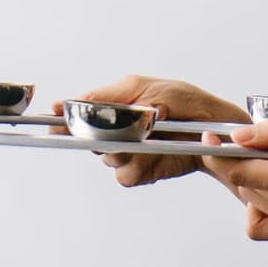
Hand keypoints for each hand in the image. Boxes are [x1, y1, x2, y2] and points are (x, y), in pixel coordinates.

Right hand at [71, 76, 244, 185]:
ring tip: (149, 141)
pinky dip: (139, 168)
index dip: (63, 116)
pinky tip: (155, 158)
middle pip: (88, 138)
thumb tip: (90, 103)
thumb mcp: (153, 91)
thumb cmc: (187, 103)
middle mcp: (116, 128)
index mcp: (116, 102)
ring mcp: (126, 151)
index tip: (53, 117)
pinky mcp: (139, 171)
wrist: (214, 132)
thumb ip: (118, 98)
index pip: (80, 109)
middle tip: (122, 130)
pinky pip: (125, 176)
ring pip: (107, 159)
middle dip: (101, 136)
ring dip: (126, 151)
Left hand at [210, 115, 267, 266]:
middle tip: (251, 140)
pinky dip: (262, 203)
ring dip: (252, 180)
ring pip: (251, 204)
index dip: (220, 152)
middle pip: (242, 186)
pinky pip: (265, 224)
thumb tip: (241, 137)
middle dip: (237, 162)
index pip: (242, 170)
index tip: (212, 136)